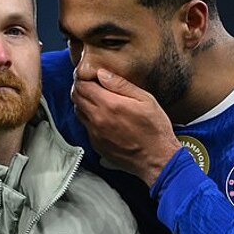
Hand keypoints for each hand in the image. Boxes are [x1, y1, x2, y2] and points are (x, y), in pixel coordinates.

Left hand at [71, 69, 180, 185]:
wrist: (157, 159)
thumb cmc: (155, 130)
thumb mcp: (145, 100)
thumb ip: (121, 85)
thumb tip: (102, 74)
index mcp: (109, 104)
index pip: (83, 85)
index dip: (83, 77)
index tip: (90, 75)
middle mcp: (98, 119)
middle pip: (76, 97)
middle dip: (81, 88)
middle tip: (92, 85)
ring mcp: (95, 133)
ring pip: (78, 111)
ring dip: (83, 102)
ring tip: (97, 100)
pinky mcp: (96, 144)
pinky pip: (85, 126)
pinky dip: (89, 118)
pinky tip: (103, 117)